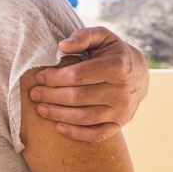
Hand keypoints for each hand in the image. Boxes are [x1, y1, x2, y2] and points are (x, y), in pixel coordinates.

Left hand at [31, 26, 148, 141]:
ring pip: (84, 117)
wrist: (138, 73)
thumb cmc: (112, 53)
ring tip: (40, 109)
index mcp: (117, 66)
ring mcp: (122, 110)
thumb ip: (83, 36)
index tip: (39, 77)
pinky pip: (97, 134)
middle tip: (34, 94)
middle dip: (51, 96)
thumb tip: (63, 45)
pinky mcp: (120, 124)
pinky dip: (76, 133)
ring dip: (58, 114)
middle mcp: (122, 90)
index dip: (54, 78)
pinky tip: (58, 127)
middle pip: (78, 97)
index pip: (77, 76)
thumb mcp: (101, 37)